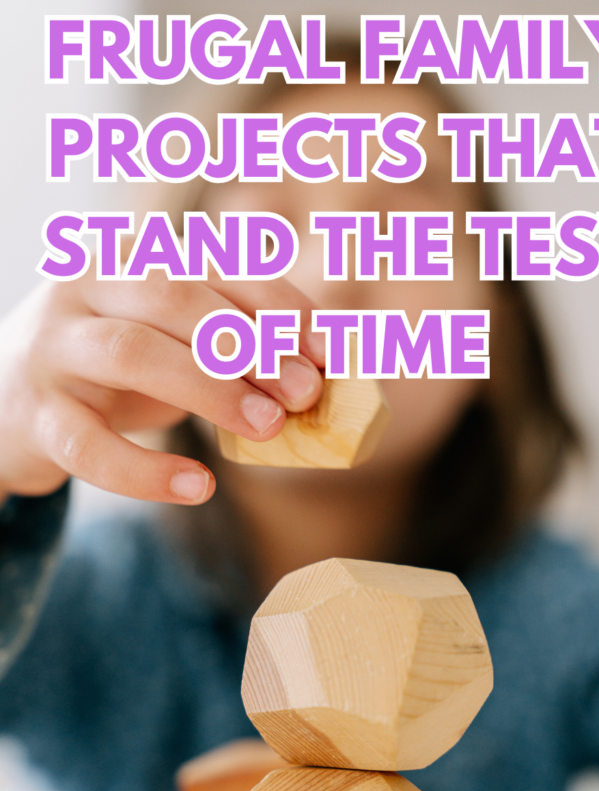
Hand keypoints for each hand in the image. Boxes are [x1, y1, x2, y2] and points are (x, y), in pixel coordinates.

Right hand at [0, 267, 323, 504]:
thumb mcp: (171, 344)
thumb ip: (233, 346)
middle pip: (175, 299)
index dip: (278, 308)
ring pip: (132, 352)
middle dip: (250, 344)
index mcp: (130, 260)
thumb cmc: (111, 373)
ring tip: (269, 428)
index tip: (330, 356)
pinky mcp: (35, 415)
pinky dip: (147, 471)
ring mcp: (52, 348)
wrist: (8, 407)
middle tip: (305, 393)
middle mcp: (85, 288)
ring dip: (211, 388)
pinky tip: (201, 487)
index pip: (214, 268)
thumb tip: (319, 375)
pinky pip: (90, 444)